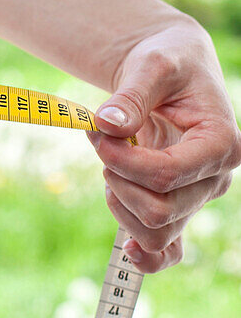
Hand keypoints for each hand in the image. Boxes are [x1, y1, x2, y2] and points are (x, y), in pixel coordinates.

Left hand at [88, 20, 240, 272]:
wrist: (168, 69)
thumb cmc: (166, 61)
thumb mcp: (150, 64)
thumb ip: (131, 93)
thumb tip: (107, 124)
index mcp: (220, 144)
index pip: (167, 175)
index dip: (123, 161)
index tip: (96, 132)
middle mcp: (215, 178)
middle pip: (159, 211)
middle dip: (117, 179)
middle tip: (100, 143)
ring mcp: (196, 196)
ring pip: (155, 232)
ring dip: (118, 203)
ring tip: (109, 165)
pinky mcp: (176, 205)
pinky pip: (168, 249)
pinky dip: (147, 256)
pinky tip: (126, 249)